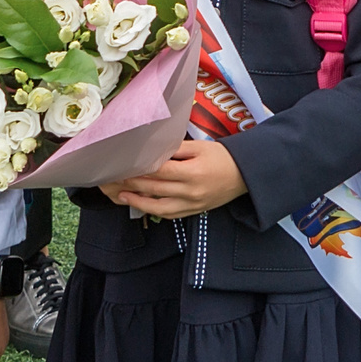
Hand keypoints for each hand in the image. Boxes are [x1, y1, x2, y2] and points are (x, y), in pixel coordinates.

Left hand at [98, 138, 246, 217]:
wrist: (245, 175)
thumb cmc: (222, 157)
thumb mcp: (200, 147)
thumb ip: (175, 150)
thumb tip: (152, 151)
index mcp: (192, 172)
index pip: (159, 171)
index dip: (139, 169)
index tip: (124, 165)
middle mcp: (191, 191)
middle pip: (155, 189)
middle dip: (133, 184)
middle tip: (116, 179)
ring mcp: (193, 204)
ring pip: (159, 207)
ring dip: (139, 202)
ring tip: (123, 196)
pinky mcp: (195, 211)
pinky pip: (170, 214)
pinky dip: (154, 210)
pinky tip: (143, 204)